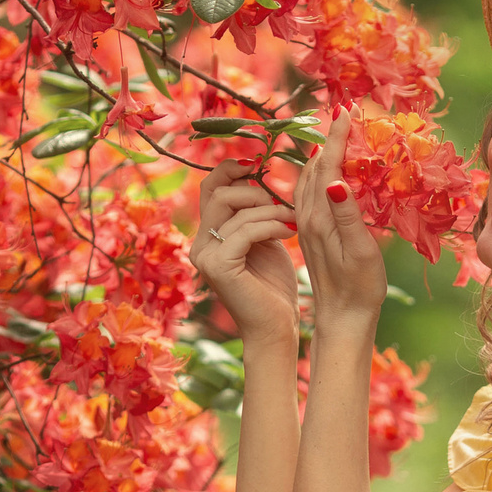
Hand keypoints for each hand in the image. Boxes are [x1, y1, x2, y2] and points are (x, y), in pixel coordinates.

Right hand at [190, 157, 300, 348]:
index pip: (210, 186)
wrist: (276, 326)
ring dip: (270, 210)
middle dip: (256, 192)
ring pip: (234, 210)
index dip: (232, 169)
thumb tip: (257, 171)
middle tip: (282, 206)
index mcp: (208, 234)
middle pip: (219, 192)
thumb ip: (254, 211)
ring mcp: (205, 256)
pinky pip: (244, 230)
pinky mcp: (218, 266)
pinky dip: (270, 226)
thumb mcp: (264, 237)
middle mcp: (199, 244)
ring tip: (292, 222)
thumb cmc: (273, 284)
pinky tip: (288, 233)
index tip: (260, 165)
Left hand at [291, 111, 384, 336]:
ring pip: (309, 178)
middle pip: (315, 166)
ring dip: (323, 153)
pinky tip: (328, 171)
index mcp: (321, 217)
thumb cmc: (360, 289)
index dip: (337, 135)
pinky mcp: (311, 233)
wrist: (343, 319)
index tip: (346, 108)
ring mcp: (307, 224)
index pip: (327, 165)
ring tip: (336, 133)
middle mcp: (308, 217)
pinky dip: (319, 173)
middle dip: (330, 137)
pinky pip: (310, 192)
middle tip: (344, 112)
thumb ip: (347, 215)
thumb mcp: (360, 252)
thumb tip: (336, 180)